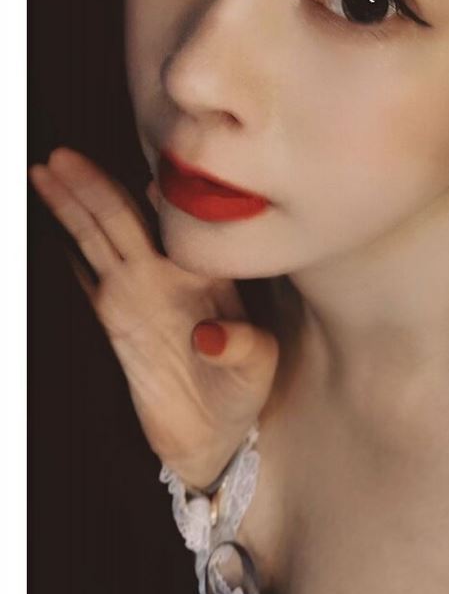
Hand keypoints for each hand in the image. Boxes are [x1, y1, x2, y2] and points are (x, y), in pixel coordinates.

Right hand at [29, 146, 279, 489]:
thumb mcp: (258, 368)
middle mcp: (169, 275)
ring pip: (97, 239)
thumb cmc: (244, 389)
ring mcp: (137, 295)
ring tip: (46, 175)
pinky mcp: (112, 322)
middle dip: (95, 187)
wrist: (216, 434)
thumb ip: (241, 347)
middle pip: (126, 220)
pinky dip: (63, 252)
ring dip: (72, 206)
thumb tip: (208, 335)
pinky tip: (45, 231)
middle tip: (63, 158)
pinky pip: (83, 278)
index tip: (150, 183)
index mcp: (209, 274)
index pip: (183, 225)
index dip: (165, 201)